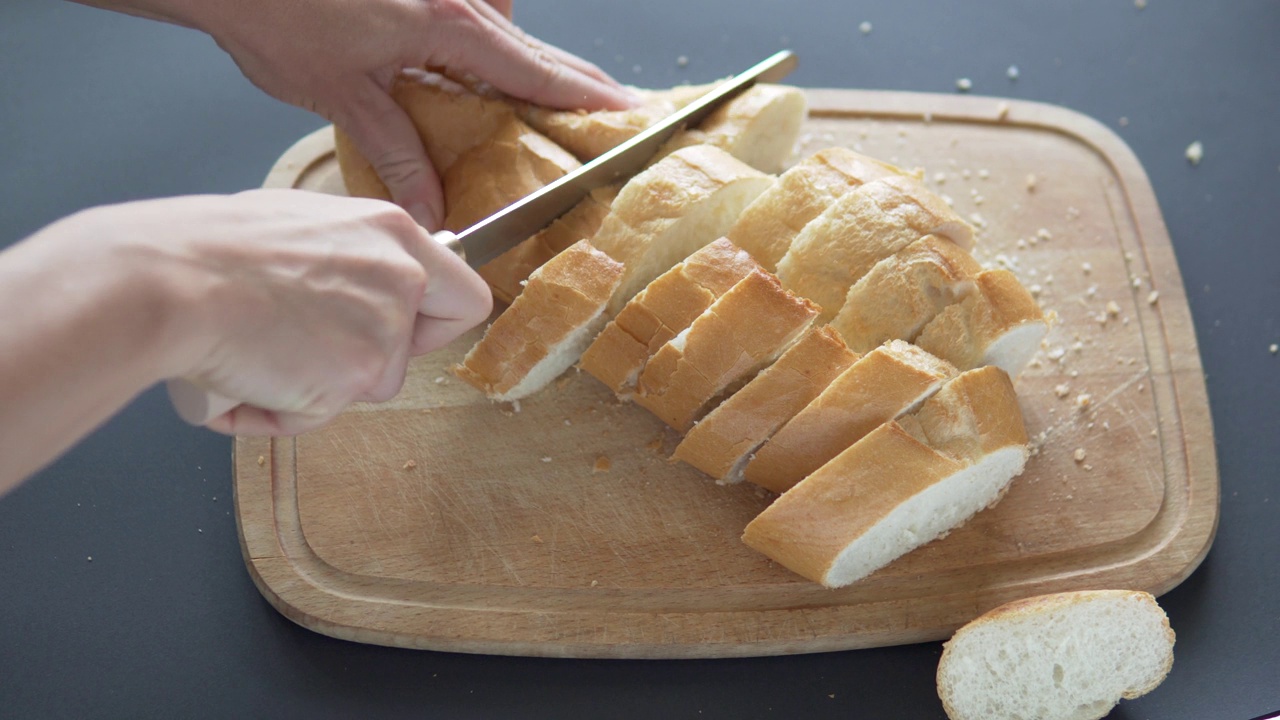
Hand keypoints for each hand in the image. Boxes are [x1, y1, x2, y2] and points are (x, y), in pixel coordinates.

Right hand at [127, 189, 489, 434]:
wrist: (166, 282)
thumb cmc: (211, 249)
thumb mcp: (302, 226)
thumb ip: (351, 255)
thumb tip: (357, 276)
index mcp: (392, 232)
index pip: (463, 292)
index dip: (436, 321)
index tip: (406, 330)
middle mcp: (401, 279)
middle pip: (415, 351)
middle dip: (371, 364)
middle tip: (313, 351)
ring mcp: (382, 332)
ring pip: (364, 387)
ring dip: (314, 387)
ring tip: (255, 355)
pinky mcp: (353, 379)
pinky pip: (318, 415)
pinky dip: (278, 411)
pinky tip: (242, 379)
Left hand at [195, 0, 634, 228]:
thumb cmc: (277, 15)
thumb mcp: (343, 96)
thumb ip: (398, 152)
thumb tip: (432, 205)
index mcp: (449, 25)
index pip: (536, 69)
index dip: (585, 95)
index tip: (626, 111)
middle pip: (533, 44)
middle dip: (573, 78)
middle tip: (611, 105)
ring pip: (502, 24)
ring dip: (523, 57)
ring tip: (542, 98)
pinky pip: (471, 11)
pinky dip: (482, 35)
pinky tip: (466, 61)